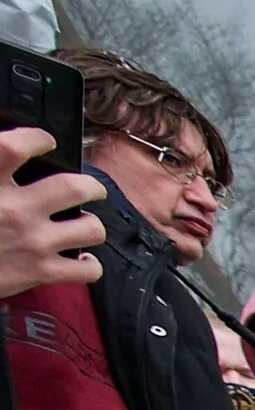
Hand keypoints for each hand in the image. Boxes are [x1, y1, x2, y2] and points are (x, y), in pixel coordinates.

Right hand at [0, 129, 108, 296]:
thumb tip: (8, 153)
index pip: (16, 146)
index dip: (37, 138)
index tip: (44, 141)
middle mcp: (14, 209)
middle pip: (74, 188)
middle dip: (91, 187)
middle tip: (91, 189)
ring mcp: (32, 241)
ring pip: (89, 228)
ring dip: (91, 225)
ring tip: (84, 224)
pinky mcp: (39, 271)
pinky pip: (86, 269)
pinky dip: (90, 265)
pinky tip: (82, 259)